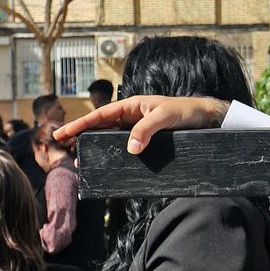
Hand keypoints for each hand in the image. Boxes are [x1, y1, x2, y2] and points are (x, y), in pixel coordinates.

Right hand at [52, 95, 228, 153]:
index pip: (100, 116)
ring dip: (96, 147)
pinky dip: (115, 155)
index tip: (63, 133)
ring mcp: (138, 130)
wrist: (206, 117)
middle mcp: (131, 117)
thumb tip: (131, 148)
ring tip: (82, 161)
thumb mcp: (166, 117)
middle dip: (81, 136)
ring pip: (111, 139)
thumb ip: (147, 130)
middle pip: (100, 127)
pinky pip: (126, 148)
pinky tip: (108, 165)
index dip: (80, 124)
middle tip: (63, 147)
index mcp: (131, 105)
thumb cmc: (186, 111)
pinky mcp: (147, 141)